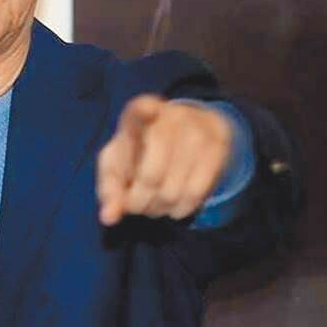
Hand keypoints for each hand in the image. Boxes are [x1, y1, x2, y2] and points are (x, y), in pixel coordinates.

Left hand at [96, 95, 231, 224]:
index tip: (148, 109)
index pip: (140, 109)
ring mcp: (197, 131)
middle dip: (138, 201)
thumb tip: (109, 217)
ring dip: (159, 208)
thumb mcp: (118, 166)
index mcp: (138, 113)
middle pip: (150, 175)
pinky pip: (196, 192)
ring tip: (154, 206)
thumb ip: (109, 190)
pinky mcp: (217, 147)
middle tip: (137, 206)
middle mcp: (170, 117)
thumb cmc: (141, 153)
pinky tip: (174, 207)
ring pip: (172, 190)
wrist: (188, 134)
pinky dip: (181, 209)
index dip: (144, 111)